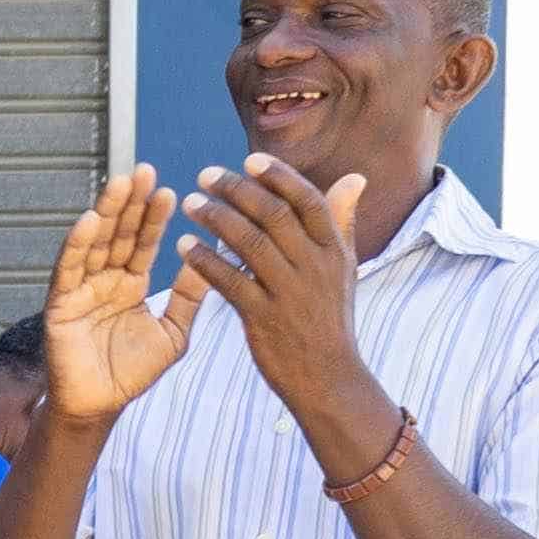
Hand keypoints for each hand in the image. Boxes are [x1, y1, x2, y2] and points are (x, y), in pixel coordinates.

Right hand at [34, 166, 209, 427]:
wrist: (100, 406)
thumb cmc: (132, 373)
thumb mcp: (173, 332)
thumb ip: (189, 297)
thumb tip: (212, 258)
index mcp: (129, 284)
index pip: (142, 242)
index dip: (153, 216)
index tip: (169, 190)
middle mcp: (103, 280)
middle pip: (118, 233)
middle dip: (130, 203)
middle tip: (144, 170)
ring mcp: (80, 289)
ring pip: (94, 243)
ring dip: (105, 212)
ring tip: (120, 184)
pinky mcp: (60, 304)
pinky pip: (68, 270)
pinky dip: (76, 245)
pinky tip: (88, 221)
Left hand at [176, 153, 381, 441]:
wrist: (328, 377)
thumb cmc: (330, 317)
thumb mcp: (344, 268)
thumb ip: (341, 221)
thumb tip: (355, 178)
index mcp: (334, 250)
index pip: (307, 201)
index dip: (279, 177)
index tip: (249, 160)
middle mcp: (315, 267)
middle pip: (274, 215)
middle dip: (237, 190)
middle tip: (205, 175)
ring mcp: (290, 293)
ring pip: (250, 243)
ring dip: (215, 218)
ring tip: (189, 204)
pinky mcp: (264, 319)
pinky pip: (230, 281)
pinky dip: (205, 261)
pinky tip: (184, 247)